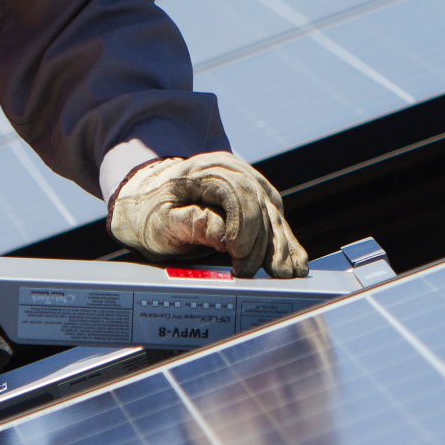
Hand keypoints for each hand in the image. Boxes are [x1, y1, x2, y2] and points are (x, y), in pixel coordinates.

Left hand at [108, 152, 308, 278]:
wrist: (149, 201)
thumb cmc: (151, 213)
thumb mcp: (159, 222)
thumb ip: (189, 224)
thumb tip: (222, 234)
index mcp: (203, 169)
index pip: (235, 191)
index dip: (242, 224)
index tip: (236, 255)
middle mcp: (230, 168)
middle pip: (258, 202)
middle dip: (261, 242)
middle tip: (255, 274)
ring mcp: (245, 180)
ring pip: (272, 211)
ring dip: (279, 245)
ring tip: (285, 275)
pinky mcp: (255, 196)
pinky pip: (275, 217)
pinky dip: (284, 241)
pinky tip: (295, 263)